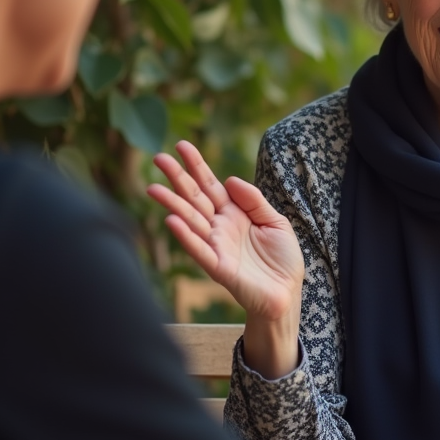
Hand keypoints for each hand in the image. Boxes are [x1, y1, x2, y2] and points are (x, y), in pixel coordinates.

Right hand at [147, 141, 304, 323]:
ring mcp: (216, 246)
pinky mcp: (218, 267)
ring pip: (190, 220)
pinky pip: (199, 249)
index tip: (181, 146)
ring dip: (172, 204)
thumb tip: (230, 179)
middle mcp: (220, 227)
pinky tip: (171, 220)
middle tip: (158, 157)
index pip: (211, 185)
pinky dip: (185, 235)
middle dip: (177, 178)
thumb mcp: (275, 221)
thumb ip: (254, 200)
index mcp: (234, 213)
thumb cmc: (282, 259)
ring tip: (153, 188)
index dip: (197, 166)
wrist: (287, 293)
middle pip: (194, 198)